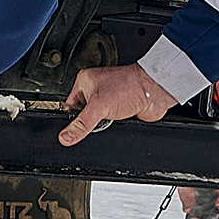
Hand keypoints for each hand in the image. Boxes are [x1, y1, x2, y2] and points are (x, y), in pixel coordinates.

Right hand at [59, 63, 176, 145]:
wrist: (153, 93)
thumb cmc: (129, 86)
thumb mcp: (99, 106)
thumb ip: (81, 124)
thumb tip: (65, 137)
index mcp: (85, 81)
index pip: (69, 105)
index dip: (72, 117)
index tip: (73, 128)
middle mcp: (96, 88)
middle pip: (83, 113)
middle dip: (89, 121)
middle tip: (96, 120)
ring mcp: (108, 99)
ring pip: (97, 119)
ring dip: (102, 124)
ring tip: (108, 119)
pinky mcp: (119, 109)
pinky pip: (109, 122)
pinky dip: (112, 125)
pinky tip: (116, 121)